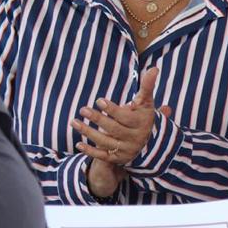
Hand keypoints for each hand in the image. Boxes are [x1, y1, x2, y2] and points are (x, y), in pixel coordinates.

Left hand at [70, 68, 171, 197]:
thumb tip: (154, 68)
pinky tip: (78, 144)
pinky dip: (90, 151)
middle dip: (97, 119)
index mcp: (141, 123)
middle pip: (114, 129)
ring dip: (88, 132)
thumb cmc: (142, 116)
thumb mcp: (146, 102)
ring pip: (105, 142)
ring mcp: (125, 150)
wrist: (147, 142)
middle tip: (83, 108)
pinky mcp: (117, 158)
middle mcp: (134, 138)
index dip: (112, 109)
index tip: (99, 100)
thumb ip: (147, 86)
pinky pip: (102, 156)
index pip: (125, 117)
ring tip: (74, 122)